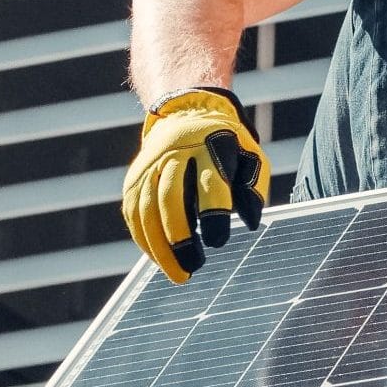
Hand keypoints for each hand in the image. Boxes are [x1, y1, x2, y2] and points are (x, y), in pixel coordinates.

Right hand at [121, 88, 270, 282]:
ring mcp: (148, 165)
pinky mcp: (133, 178)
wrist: (186, 112)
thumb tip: (251, 222)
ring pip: (145, 209)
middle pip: (170, 197)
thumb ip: (254, 187)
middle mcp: (174, 154)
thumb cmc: (226, 145)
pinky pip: (133, 214)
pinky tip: (158, 259)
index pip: (209, 183)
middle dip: (179, 237)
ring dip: (159, 247)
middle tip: (193, 267)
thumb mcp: (250, 156)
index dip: (213, 214)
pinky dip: (144, 240)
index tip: (218, 242)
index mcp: (209, 146)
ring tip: (177, 273)